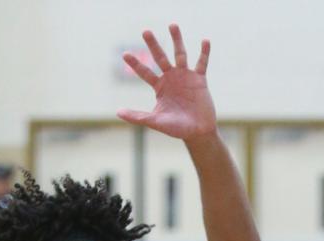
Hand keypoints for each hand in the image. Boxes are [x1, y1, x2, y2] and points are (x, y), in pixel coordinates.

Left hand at [118, 25, 215, 140]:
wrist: (198, 133)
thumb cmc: (176, 128)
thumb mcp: (156, 121)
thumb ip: (138, 116)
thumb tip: (118, 112)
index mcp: (160, 87)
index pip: (145, 72)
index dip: (135, 64)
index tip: (125, 54)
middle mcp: (171, 78)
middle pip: (160, 57)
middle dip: (153, 45)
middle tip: (145, 31)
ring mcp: (185, 77)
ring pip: (180, 54)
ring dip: (177, 40)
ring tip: (172, 25)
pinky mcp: (199, 79)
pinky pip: (202, 63)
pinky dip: (204, 52)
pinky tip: (205, 41)